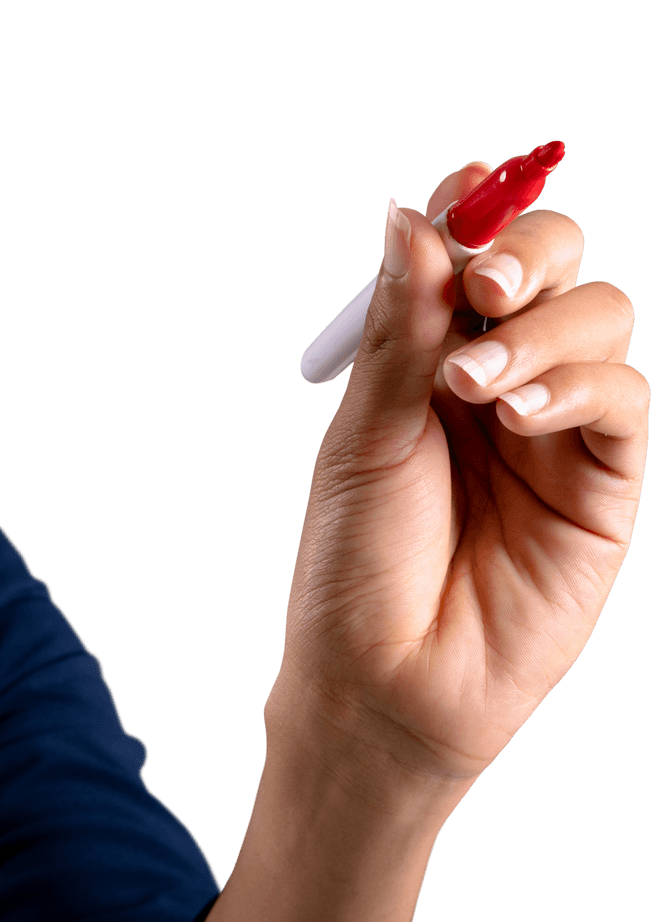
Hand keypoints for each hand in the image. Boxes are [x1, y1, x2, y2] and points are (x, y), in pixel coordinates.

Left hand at [267, 162, 647, 808]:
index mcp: (425, 366)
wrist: (382, 679)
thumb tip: (410, 215)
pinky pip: (624, 400)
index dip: (476, 214)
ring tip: (473, 384)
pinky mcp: (602, 483)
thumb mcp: (363, 438)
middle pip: (549, 267)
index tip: (469, 185)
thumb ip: (399, 334)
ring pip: (597, 318)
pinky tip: (521, 413)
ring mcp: (554, 432)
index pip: (467, 261)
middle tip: (481, 285)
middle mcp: (495, 385)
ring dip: (541, 330)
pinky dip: (579, 385)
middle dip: (525, 252)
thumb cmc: (355, 564)